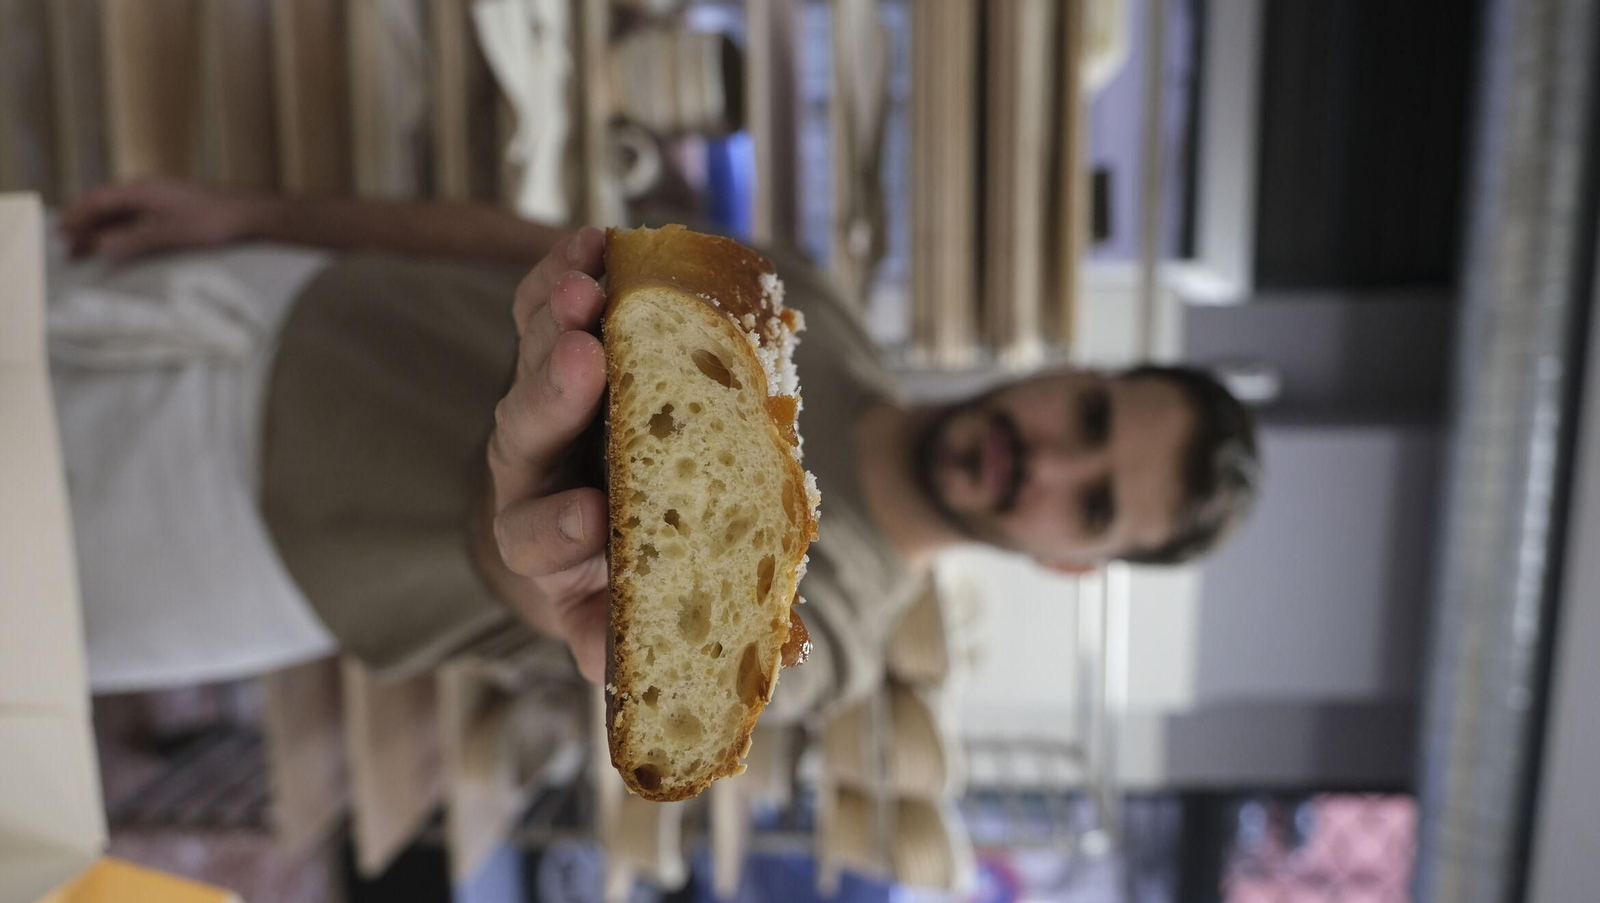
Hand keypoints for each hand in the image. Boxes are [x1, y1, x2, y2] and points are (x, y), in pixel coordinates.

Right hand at [58, 179, 260, 259]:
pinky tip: (117, 245)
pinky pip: (135, 217)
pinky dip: (120, 230)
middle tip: (68, 249)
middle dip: (85, 226)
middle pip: (106, 205)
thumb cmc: (211, 221)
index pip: (99, 199)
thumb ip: (134, 240)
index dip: (77, 216)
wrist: (247, 214)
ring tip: (86, 250)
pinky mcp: (170, 208)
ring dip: (102, 229)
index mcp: (142, 190)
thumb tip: (101, 247)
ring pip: (120, 212)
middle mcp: (147, 189)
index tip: (60, 233)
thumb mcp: (170, 234)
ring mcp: (159, 197)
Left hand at [475, 227, 610, 682]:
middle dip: (553, 394)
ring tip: (588, 285)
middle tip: (586, 359)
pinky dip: (558, 275)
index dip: (561, 528)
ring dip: (556, 321)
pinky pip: (538, 310)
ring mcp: (534, 407)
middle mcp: (527, 471)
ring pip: (530, 360)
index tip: (592, 521)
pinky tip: (592, 240)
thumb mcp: (615, 613)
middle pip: (525, 430)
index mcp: (543, 541)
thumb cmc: (612, 568)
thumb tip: (676, 667)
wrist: (583, 513)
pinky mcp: (544, 353)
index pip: (535, 537)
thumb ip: (627, 633)